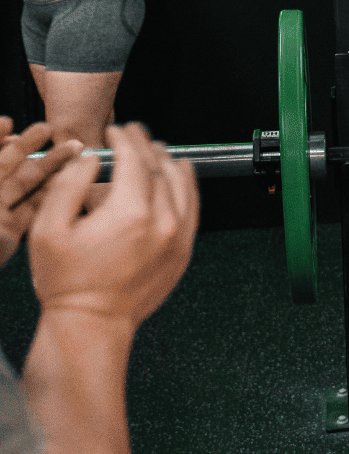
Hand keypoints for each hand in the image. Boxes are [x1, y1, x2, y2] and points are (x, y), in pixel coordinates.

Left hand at [0, 117, 83, 264]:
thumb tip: (2, 125)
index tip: (8, 123)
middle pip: (7, 165)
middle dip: (28, 146)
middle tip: (48, 129)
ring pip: (24, 185)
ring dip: (47, 167)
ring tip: (69, 150)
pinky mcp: (9, 234)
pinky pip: (32, 209)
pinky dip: (50, 195)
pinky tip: (65, 181)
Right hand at [28, 123, 198, 328]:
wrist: (92, 322)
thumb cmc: (67, 282)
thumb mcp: (49, 229)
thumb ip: (69, 185)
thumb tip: (90, 158)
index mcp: (130, 213)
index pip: (135, 160)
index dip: (126, 140)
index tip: (118, 130)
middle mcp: (162, 222)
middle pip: (160, 169)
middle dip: (146, 146)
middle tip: (135, 134)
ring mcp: (178, 237)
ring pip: (182, 184)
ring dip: (169, 161)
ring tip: (157, 149)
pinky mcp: (184, 251)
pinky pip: (193, 208)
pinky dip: (188, 186)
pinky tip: (180, 175)